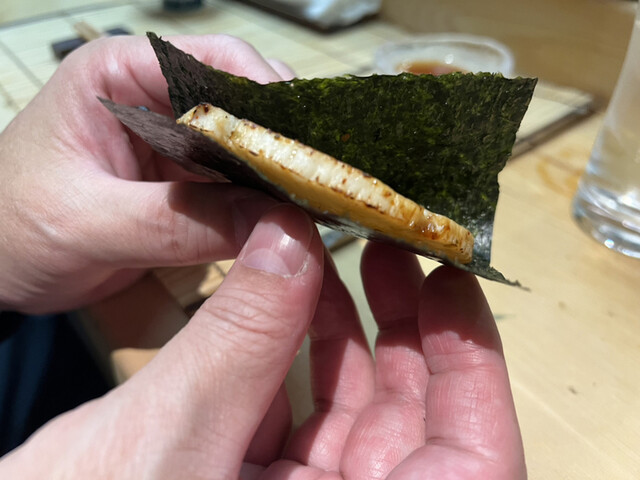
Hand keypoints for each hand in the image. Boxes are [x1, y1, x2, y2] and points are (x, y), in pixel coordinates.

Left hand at [0, 34, 292, 313]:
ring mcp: (176, 140)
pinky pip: (239, 182)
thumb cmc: (13, 227)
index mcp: (121, 74)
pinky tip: (287, 220)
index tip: (304, 143)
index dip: (266, 95)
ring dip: (279, 172)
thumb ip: (176, 221)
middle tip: (320, 180)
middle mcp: (156, 97)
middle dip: (283, 138)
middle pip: (244, 100)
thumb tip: (272, 224)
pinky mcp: (187, 180)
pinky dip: (264, 200)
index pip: (212, 61)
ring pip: (249, 144)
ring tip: (315, 203)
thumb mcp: (86, 222)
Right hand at [0, 217, 525, 478]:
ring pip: (354, 411)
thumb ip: (235, 340)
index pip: (472, 461)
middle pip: (413, 422)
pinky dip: (294, 353)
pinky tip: (285, 295)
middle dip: (407, 330)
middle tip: (392, 251)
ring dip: (345, 330)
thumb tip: (287, 241)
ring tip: (333, 257)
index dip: (476, 368)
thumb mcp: (169, 441)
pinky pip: (300, 414)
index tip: (454, 285)